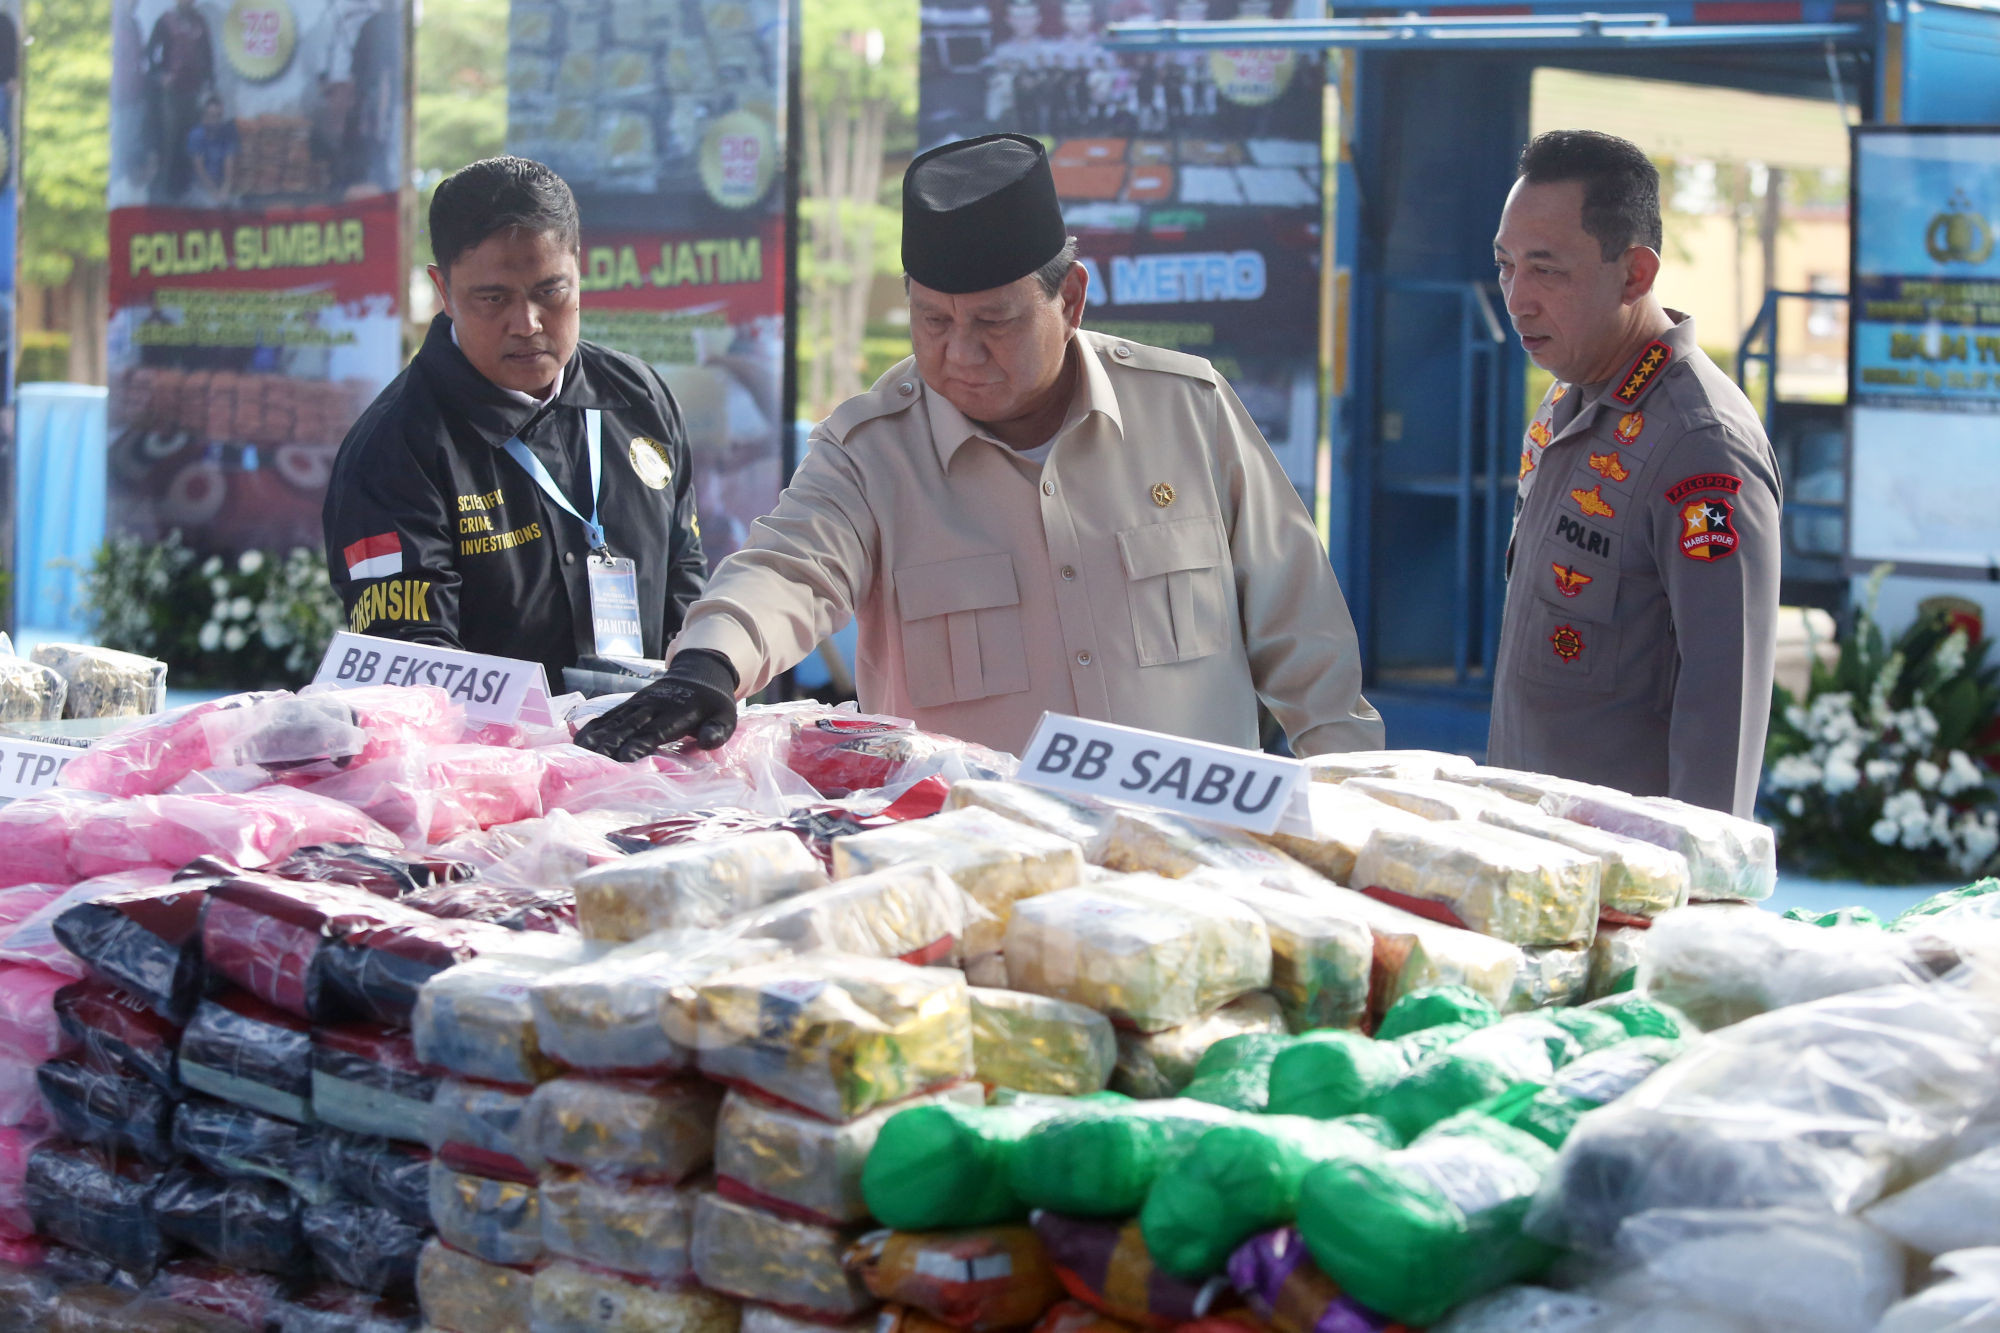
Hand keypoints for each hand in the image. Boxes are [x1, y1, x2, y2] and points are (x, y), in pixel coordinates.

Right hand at [573, 649, 738, 760]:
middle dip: (612, 743)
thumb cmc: (712, 704)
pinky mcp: (630, 704)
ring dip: (599, 737)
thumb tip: (708, 743)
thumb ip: (718, 730)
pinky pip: (609, 715)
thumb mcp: (726, 716)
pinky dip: (594, 727)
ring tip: (582, 753)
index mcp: (678, 713)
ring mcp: (639, 704)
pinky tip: (580, 741)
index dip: (640, 743)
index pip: (656, 731)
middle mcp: (654, 706)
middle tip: (596, 761)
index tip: (626, 757)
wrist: (699, 673)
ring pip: (616, 721)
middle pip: (630, 726)